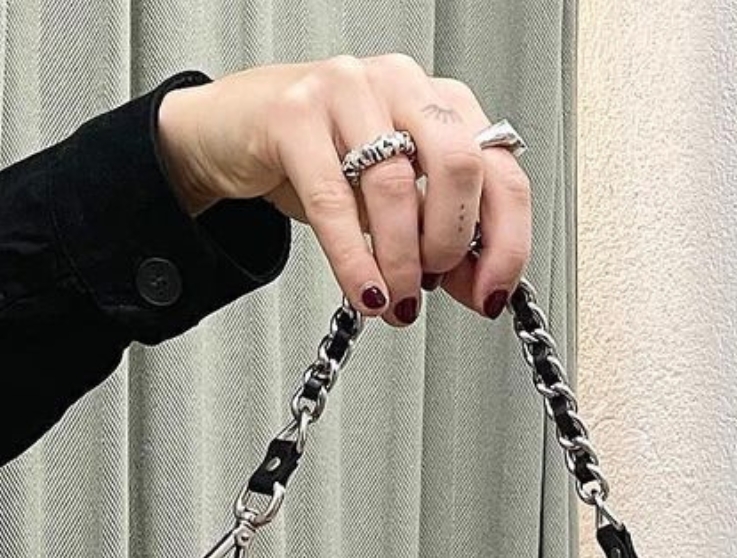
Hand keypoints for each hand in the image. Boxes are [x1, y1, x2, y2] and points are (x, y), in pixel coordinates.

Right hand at [156, 55, 531, 325]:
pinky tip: (364, 290)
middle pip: (459, 166)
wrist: (229, 130)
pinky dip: (354, 259)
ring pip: (396, 184)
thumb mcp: (388, 199)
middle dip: (451, 242)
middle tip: (431, 282)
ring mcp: (347, 90)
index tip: (491, 292)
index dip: (506, 241)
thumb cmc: (314, 157)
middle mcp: (401, 84)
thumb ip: (437, 235)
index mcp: (439, 100)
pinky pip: (333, 200)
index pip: (501, 169)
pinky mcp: (293, 114)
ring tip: (394, 296)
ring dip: (400, 259)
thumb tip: (478, 288)